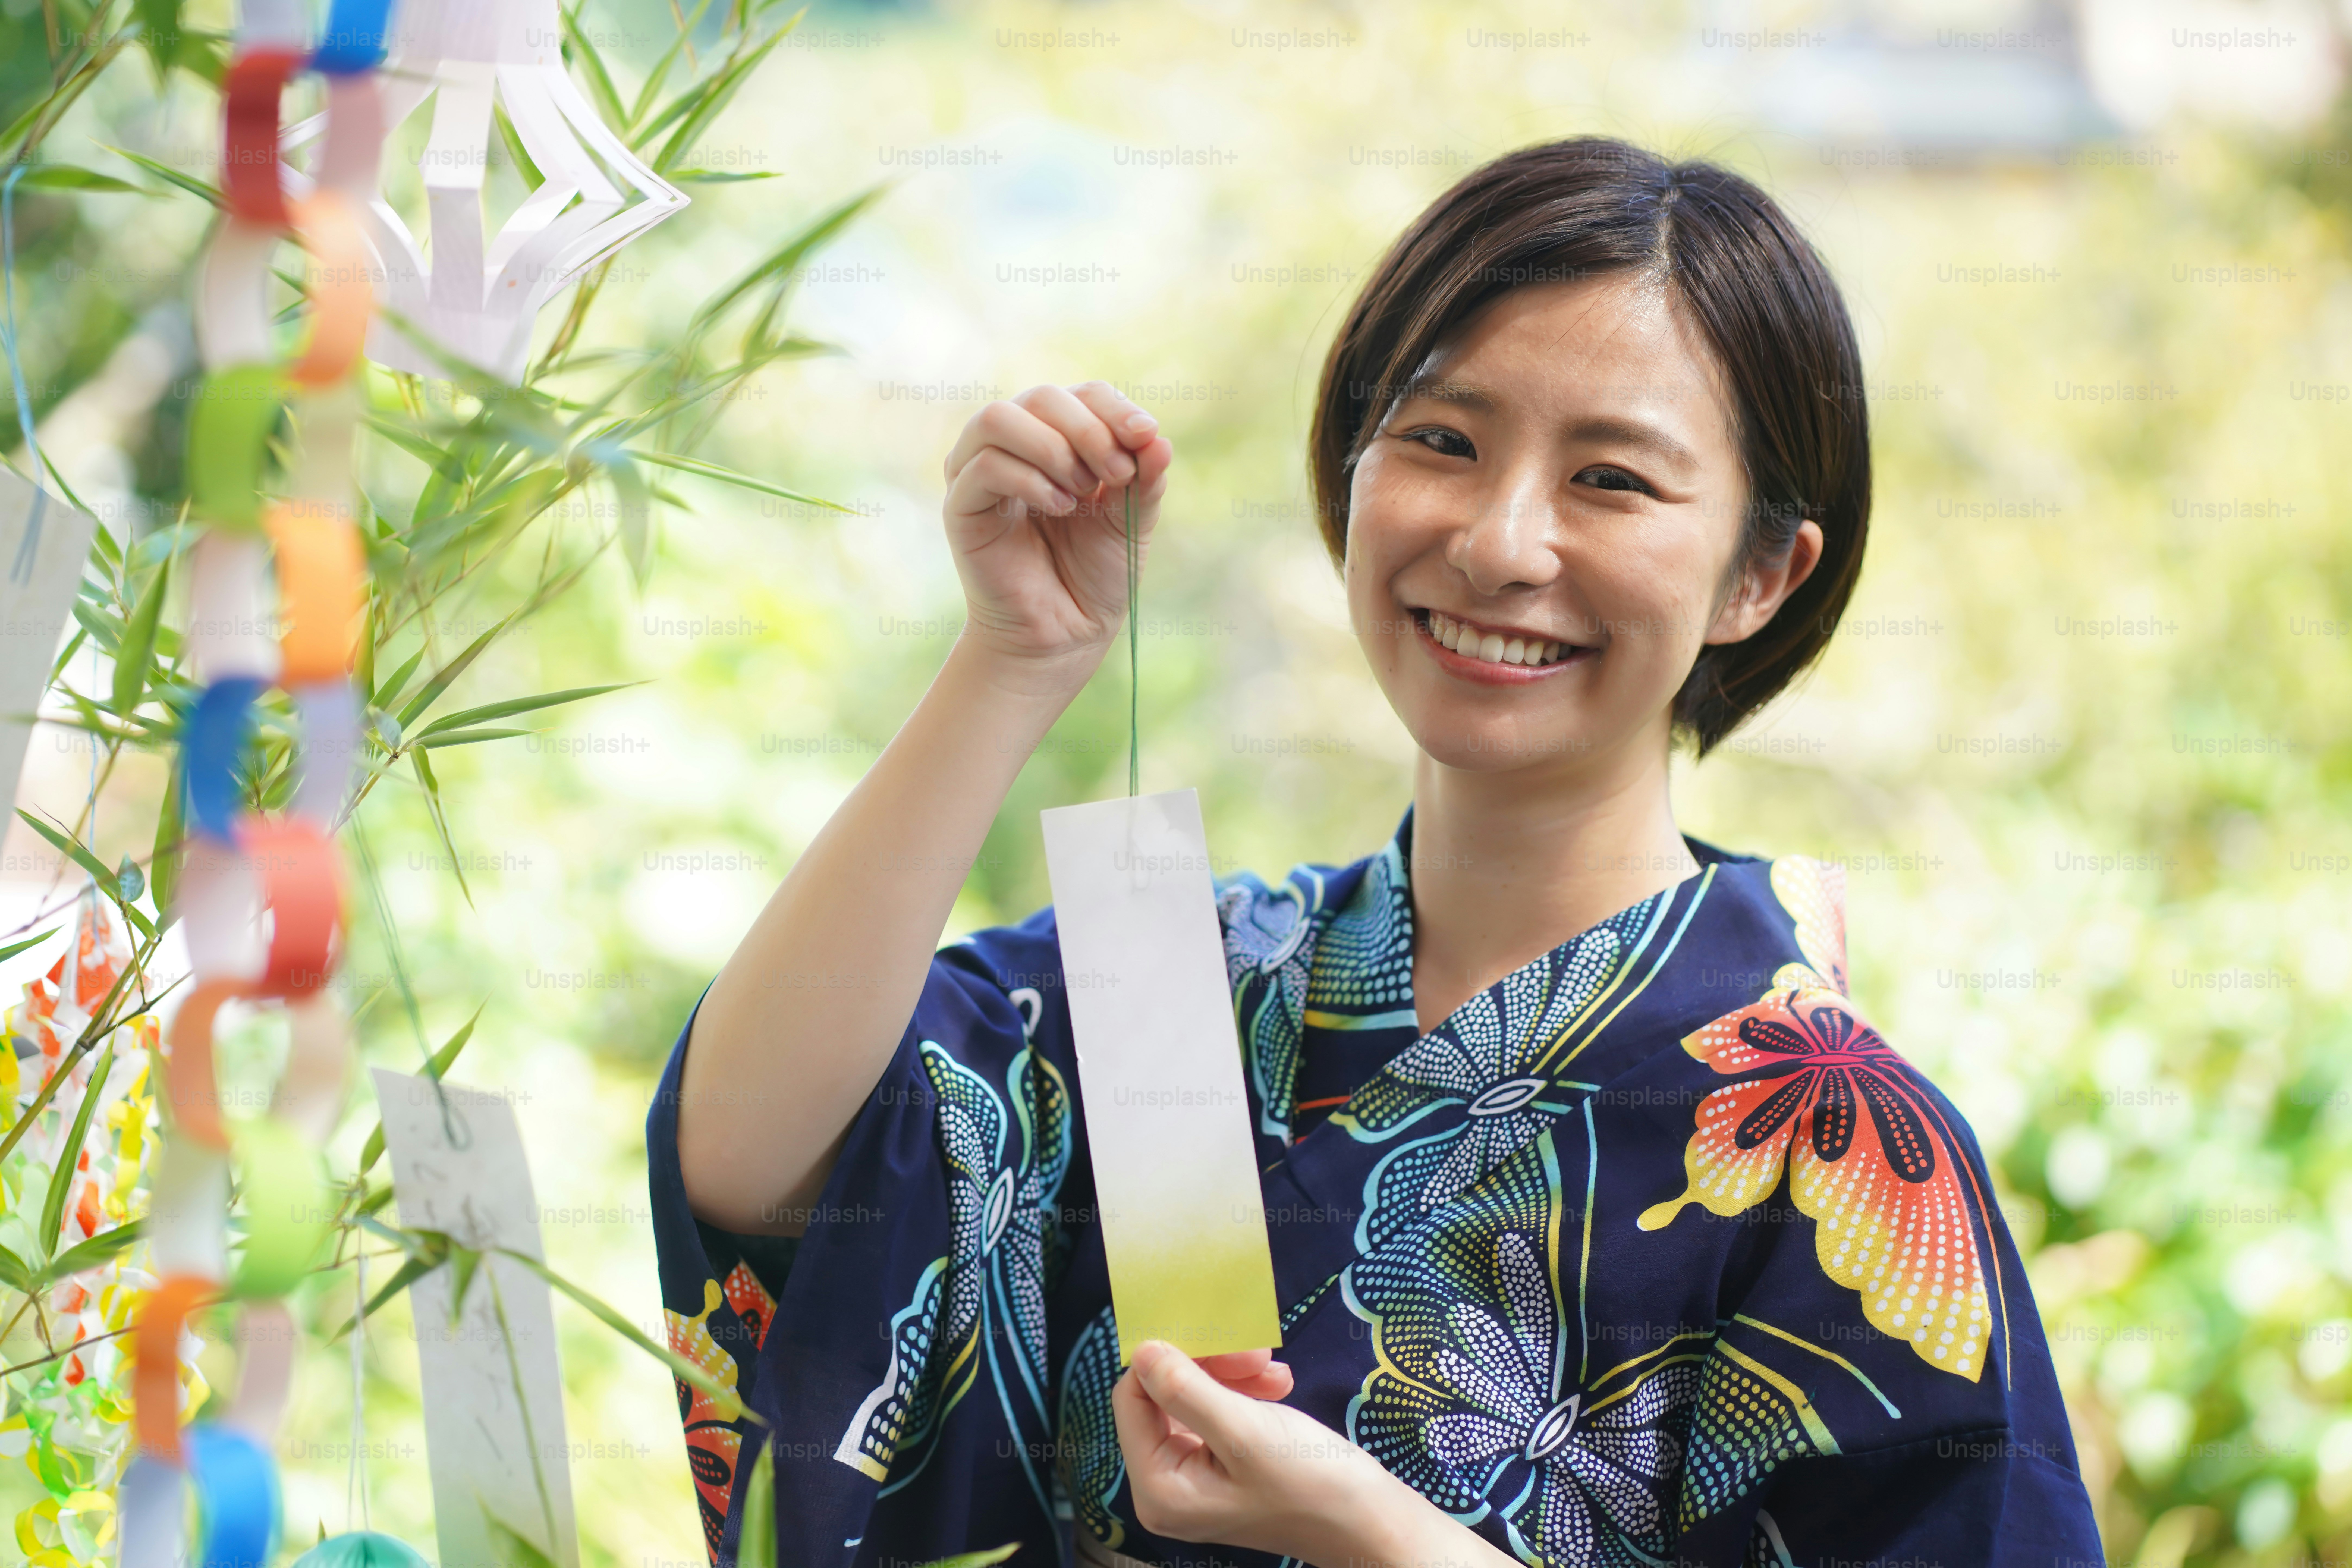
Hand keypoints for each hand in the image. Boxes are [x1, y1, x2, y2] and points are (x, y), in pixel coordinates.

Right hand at [941, 381, 1172, 689]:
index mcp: (1058, 441)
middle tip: (1113, 477)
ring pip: (999, 418)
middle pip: (1042, 397)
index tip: (1145, 436)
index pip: (1082, 395)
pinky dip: (1030, 480)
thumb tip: (1158, 438)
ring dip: (1052, 448)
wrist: (1065, 634)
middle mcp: (1015, 448)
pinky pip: (986, 465)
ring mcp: (978, 472)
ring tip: (1079, 492)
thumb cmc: (1096, 575)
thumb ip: (1145, 478)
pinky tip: (1059, 508)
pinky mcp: (960, 505)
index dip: (1115, 409)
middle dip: (1089, 431)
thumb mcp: (1133, 520)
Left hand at [1112, 1340, 1506, 1565]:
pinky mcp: (1223, 1467)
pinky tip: (1277, 1386)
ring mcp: (1195, 1478)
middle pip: (1162, 1397)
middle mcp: (1166, 1486)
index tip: (1217, 1336)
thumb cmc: (1311, 1484)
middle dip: (1209, 1366)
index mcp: (1159, 1488)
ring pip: (1192, 1398)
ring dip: (1231, 1375)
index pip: (1131, 1400)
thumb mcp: (1244, 1431)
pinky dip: (1244, 1393)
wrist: (1370, 1522)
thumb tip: (1141, 1351)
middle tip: (1257, 1353)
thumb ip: (1186, 1390)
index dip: (1168, 1359)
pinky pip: (1217, 1414)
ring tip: (1275, 1371)